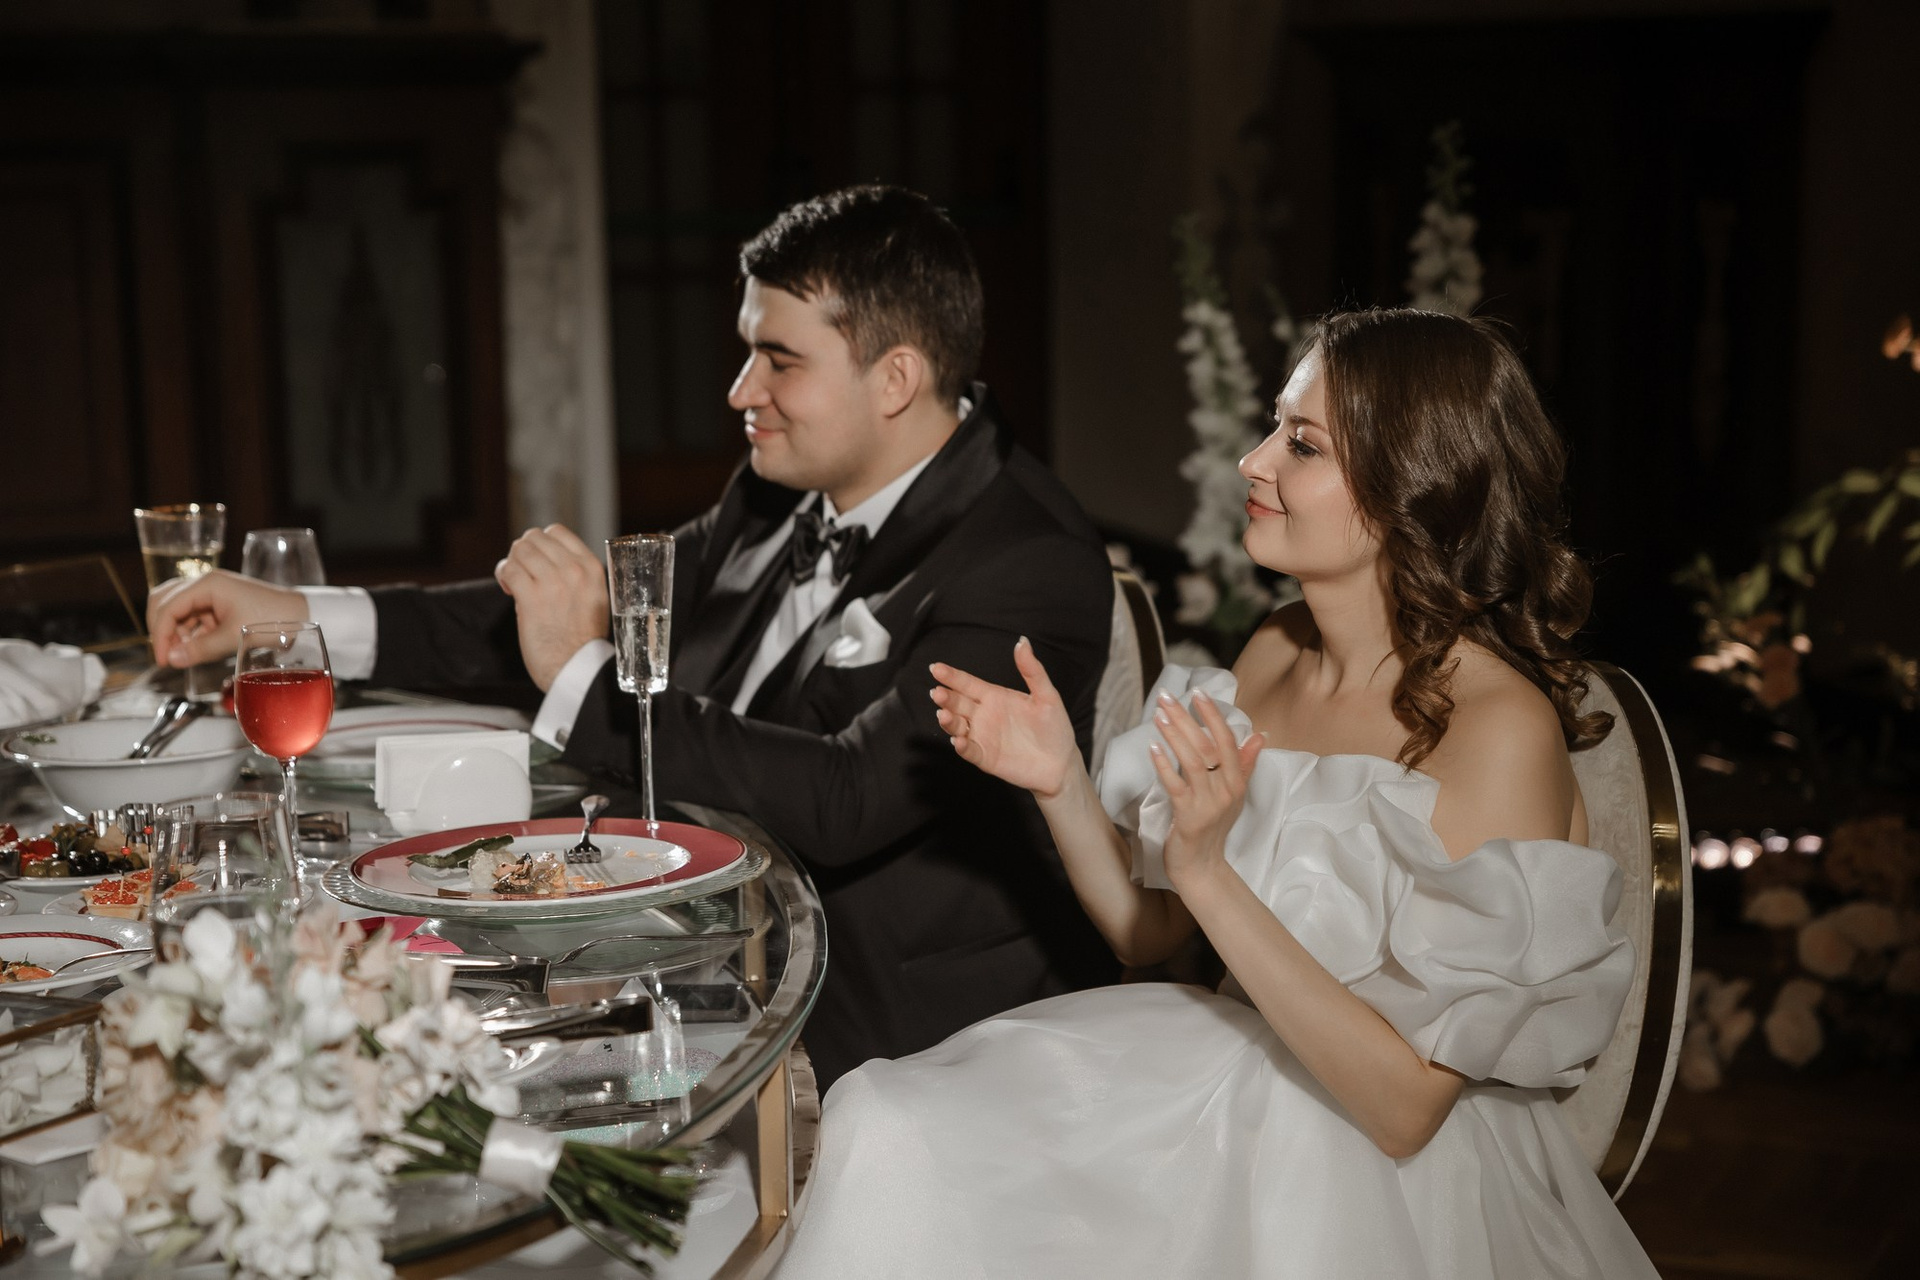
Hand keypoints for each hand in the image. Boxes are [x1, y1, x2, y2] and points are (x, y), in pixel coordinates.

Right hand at [146, 570, 308, 667]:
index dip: (160, 635)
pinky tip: (193, 649)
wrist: (302, 616)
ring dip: (174, 632)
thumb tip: (171, 660)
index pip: (168, 606)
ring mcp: (212, 593)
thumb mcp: (234, 637)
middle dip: (161, 629)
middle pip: (164, 601)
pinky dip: (188, 632)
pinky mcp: (219, 604)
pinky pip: (193, 616)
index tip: (163, 660)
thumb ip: (200, 649)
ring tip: (182, 655)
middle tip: (167, 656)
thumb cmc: (273, 620)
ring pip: (177, 609)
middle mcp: (206, 583)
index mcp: (208, 584)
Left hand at [494, 524, 608, 690]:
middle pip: (534, 537)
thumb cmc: (582, 640)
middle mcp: (574, 570)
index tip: (537, 562)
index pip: (557, 532)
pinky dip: (503, 576)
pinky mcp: (532, 598)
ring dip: (511, 563)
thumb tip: (545, 562)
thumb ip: (576, 576)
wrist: (578, 668)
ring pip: (519, 550)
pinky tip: (509, 590)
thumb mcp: (594, 597)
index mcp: (592, 568)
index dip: (540, 544)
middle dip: (522, 553)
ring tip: (514, 582)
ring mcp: (553, 583)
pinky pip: (509, 569)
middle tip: (522, 574)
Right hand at [929, 638, 1079, 799]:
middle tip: (938, 693)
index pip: (967, 683)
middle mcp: (984, 715)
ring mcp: (982, 736)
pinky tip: (960, 741)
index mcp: (994, 696)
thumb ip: (1032, 670)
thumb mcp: (1047, 696)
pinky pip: (969, 751)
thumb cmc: (1054, 728)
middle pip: (958, 703)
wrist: (1061, 763)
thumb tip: (1022, 641)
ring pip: (957, 726)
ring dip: (948, 721)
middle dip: (946, 698)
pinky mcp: (985, 757)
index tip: (936, 668)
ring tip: (944, 714)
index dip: (951, 676)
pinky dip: (962, 747)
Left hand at [1148, 690, 1264, 888]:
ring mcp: (1208, 804)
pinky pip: (1176, 786)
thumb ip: (1245, 764)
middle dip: (1186, 718)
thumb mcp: (1233, 795)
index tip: (1198, 693)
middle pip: (1207, 746)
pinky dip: (1164, 766)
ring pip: (1192, 762)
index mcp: (1237, 782)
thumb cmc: (1214, 828)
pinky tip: (1153, 748)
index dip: (1213, 716)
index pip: (1228, 741)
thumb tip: (1261, 735)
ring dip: (1175, 736)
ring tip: (1159, 715)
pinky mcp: (1189, 817)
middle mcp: (1226, 790)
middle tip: (1167, 697)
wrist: (1203, 867)